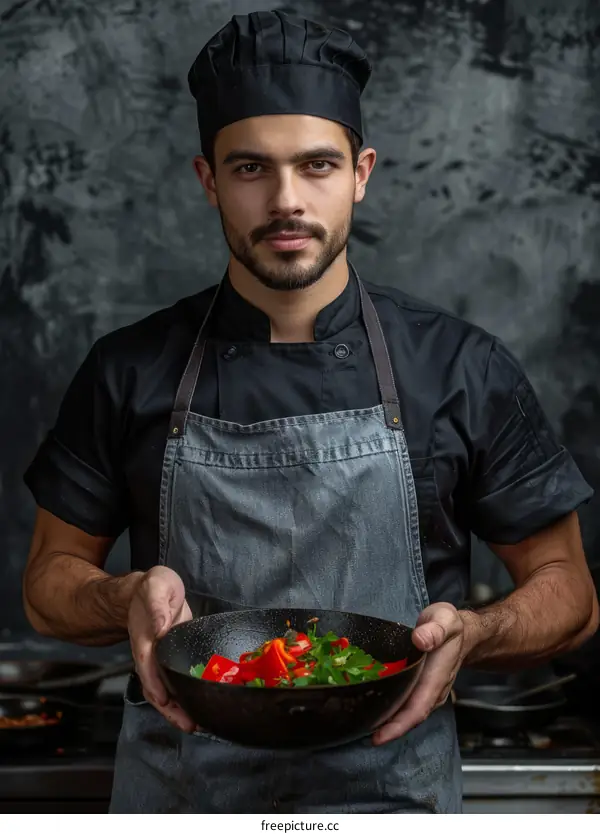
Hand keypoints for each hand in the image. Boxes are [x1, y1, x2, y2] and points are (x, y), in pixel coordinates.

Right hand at [128, 565, 194, 732]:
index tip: (164, 701)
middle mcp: (150, 654)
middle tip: (189, 725)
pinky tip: (200, 706)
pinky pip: (175, 682)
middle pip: (155, 688)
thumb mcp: (156, 586)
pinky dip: (185, 697)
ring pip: (165, 690)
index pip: (147, 666)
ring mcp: (160, 659)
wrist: (148, 590)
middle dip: (170, 709)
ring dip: (178, 709)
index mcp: (144, 638)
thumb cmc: (152, 587)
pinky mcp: (171, 659)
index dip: (154, 684)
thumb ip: (157, 605)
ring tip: (197, 725)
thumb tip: (160, 628)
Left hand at [373, 603, 464, 744]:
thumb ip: (435, 629)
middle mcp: (432, 690)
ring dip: (387, 722)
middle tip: (358, 732)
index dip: (398, 726)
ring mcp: (426, 691)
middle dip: (386, 730)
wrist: (461, 632)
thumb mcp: (444, 619)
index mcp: (436, 677)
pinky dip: (390, 710)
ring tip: (361, 725)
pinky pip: (405, 703)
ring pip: (406, 713)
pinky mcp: (420, 688)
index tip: (378, 736)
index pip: (417, 709)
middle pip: (409, 717)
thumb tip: (421, 640)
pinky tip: (373, 708)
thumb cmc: (448, 624)